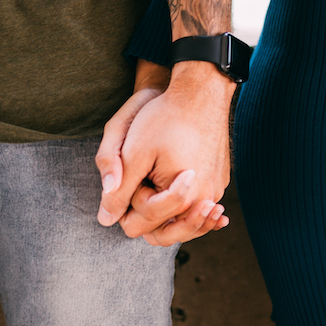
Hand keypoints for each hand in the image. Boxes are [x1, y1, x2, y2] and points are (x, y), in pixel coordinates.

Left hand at [96, 60, 232, 245]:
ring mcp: (215, 192)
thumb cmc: (164, 119)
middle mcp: (205, 201)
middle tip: (144, 181)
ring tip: (156, 186)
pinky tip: (177, 184)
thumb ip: (119, 190)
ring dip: (166, 212)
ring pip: (183, 223)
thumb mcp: (133, 153)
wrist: (200, 92)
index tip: (135, 173)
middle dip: (147, 213)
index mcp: (182, 198)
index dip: (129, 202)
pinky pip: (198, 205)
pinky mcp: (220, 181)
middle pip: (164, 233)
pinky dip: (185, 203)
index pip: (141, 225)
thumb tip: (105, 220)